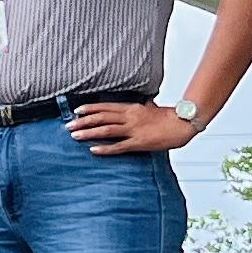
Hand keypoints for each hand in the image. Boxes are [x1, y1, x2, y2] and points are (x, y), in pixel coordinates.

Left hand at [68, 98, 196, 155]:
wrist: (182, 124)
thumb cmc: (168, 117)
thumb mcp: (152, 108)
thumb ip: (143, 106)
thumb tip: (143, 103)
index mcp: (131, 108)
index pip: (105, 107)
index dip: (90, 108)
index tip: (77, 111)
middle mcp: (130, 117)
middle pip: (101, 118)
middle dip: (83, 121)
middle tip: (69, 126)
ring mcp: (133, 130)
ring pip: (106, 130)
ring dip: (89, 133)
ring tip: (75, 136)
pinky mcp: (139, 143)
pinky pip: (119, 146)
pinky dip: (105, 148)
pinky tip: (93, 150)